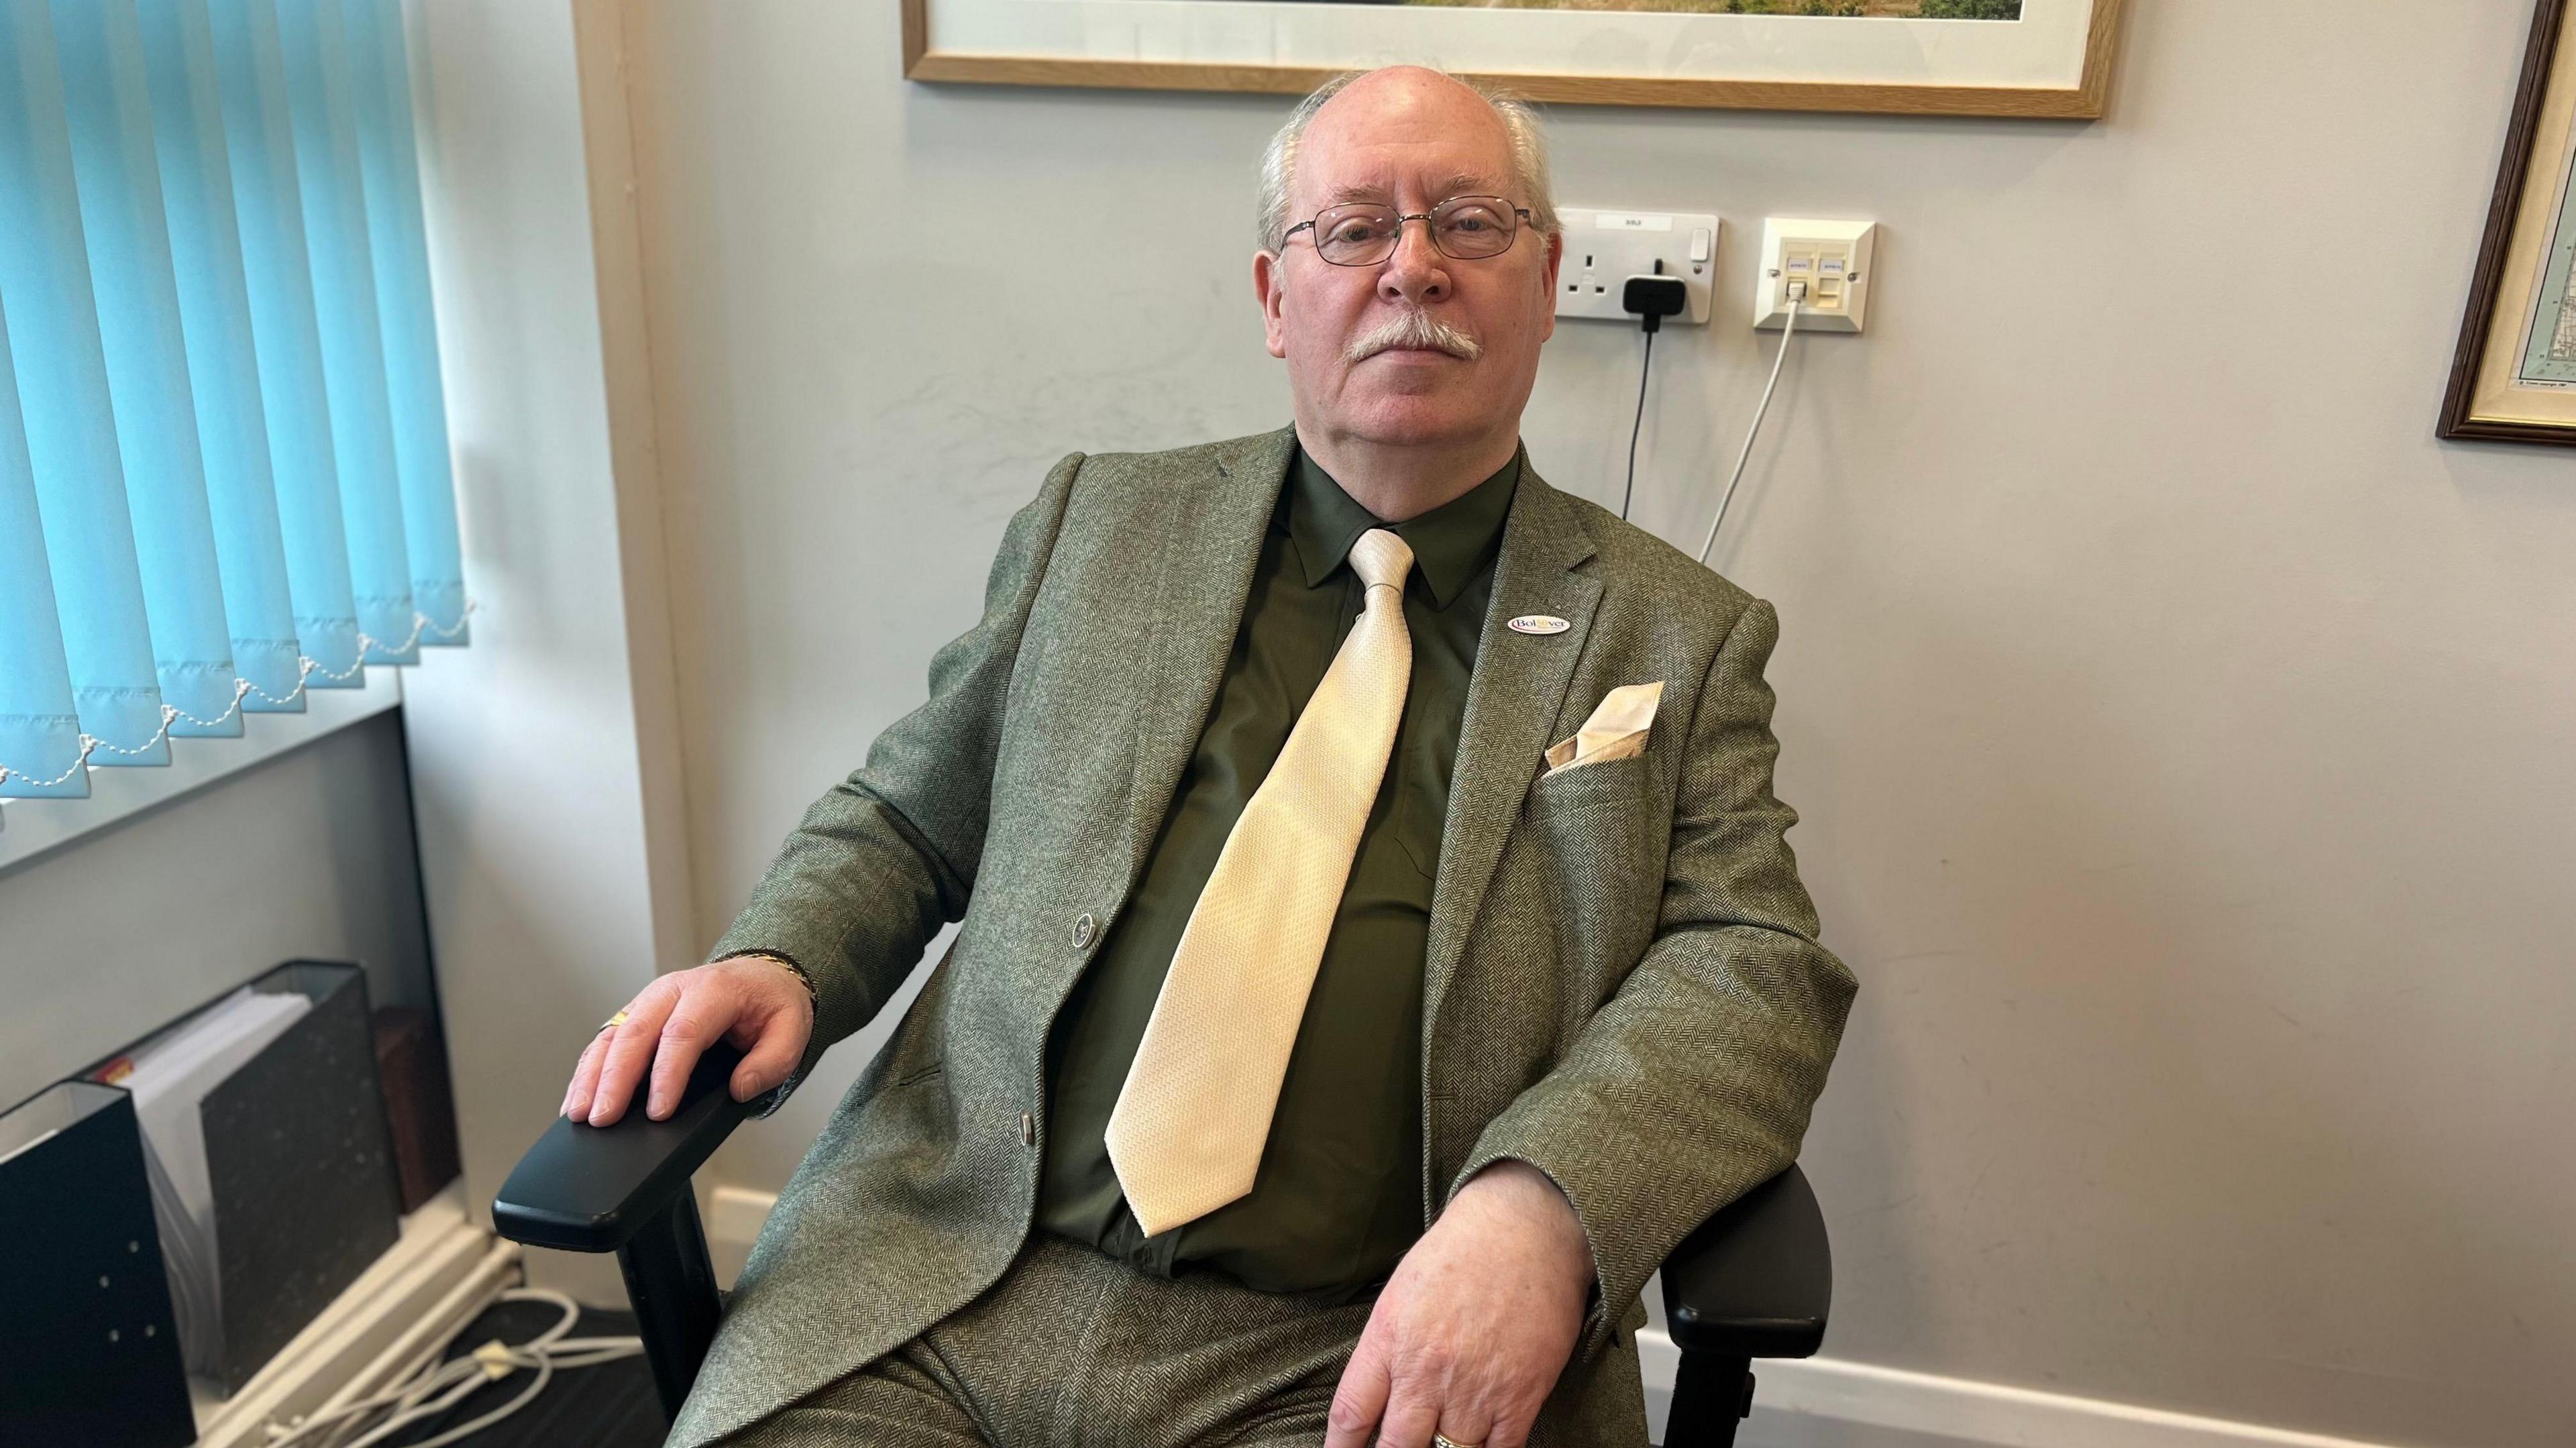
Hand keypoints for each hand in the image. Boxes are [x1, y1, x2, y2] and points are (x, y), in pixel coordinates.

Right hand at [559, 956, 814, 1125]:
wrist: (760, 977)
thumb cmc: (771, 1005)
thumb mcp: (791, 1031)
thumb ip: (771, 1062)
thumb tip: (740, 1089)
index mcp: (714, 990)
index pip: (683, 1032)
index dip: (667, 1074)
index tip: (657, 1112)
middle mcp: (674, 990)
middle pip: (636, 1033)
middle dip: (615, 1079)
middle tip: (602, 1119)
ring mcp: (649, 1000)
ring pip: (613, 1035)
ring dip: (592, 1076)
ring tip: (579, 1114)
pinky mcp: (636, 1014)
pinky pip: (606, 1040)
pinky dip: (588, 1070)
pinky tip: (578, 1100)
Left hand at [1326, 1160, 1591, 1447]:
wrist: (1527, 1228)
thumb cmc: (1459, 1254)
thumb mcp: (1400, 1293)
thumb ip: (1384, 1352)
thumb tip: (1376, 1406)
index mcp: (1389, 1339)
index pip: (1351, 1415)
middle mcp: (1426, 1371)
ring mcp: (1473, 1388)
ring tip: (1438, 1442)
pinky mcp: (1519, 1397)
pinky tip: (1476, 1446)